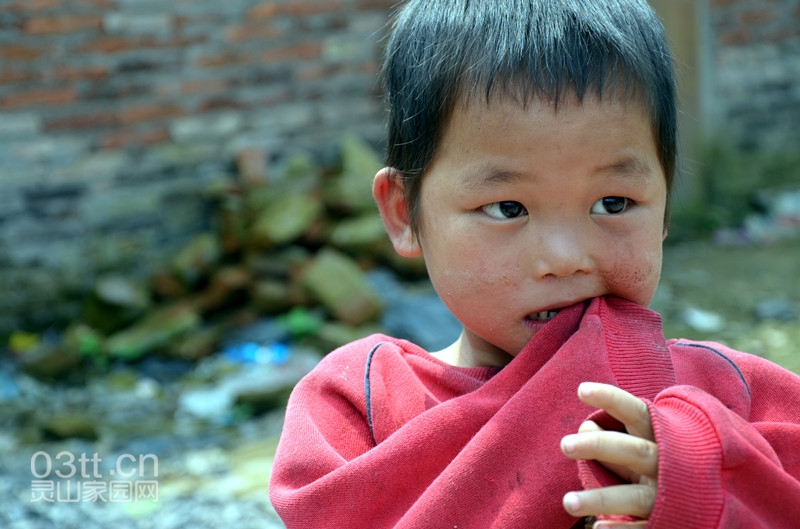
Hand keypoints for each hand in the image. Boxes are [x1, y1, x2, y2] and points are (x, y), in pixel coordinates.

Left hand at [560, 382, 657, 525]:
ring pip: (634, 497)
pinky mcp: (670, 521)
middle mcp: (669, 464)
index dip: (611, 399)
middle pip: (633, 451)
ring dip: (600, 499)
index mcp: (664, 437)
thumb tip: (584, 428)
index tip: (581, 389)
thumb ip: (615, 436)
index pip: (637, 412)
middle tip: (564, 445)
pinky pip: (644, 527)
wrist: (723, 496)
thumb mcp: (646, 445)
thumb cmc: (668, 461)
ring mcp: (669, 495)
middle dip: (599, 446)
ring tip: (567, 502)